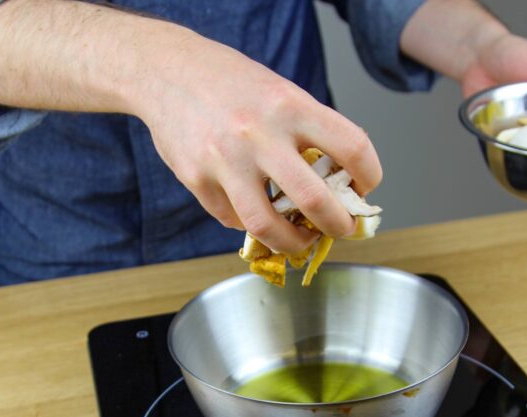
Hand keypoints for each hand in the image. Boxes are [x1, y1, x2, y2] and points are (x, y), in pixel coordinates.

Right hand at [0, 0, 381, 255]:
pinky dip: (245, 224)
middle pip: (320, 199)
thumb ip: (305, 132)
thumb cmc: (221, 77)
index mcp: (290, 102)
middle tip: (344, 233)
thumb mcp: (272, 88)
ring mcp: (226, 159)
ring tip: (298, 239)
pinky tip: (247, 212)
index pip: (353, 146)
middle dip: (340, 227)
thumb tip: (336, 179)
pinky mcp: (195, 179)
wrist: (154, 64)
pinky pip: (230, 218)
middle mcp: (262, 132)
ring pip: (271, 224)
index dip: (372, 177)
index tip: (372, 190)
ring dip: (292, 241)